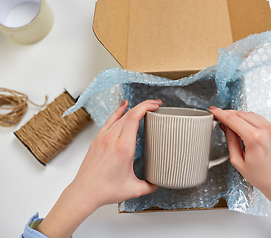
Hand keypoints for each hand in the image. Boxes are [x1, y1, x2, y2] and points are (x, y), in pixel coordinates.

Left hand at [37, 99, 161, 237]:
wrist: (84, 193)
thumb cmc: (105, 190)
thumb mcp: (134, 190)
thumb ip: (150, 186)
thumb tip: (159, 182)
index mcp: (124, 147)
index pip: (134, 117)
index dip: (146, 107)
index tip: (156, 105)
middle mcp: (112, 139)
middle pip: (129, 113)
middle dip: (144, 106)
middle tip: (155, 106)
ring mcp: (103, 138)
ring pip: (119, 116)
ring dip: (132, 109)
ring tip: (143, 106)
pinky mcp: (97, 140)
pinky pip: (109, 121)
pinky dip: (118, 112)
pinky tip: (123, 108)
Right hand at [209, 107, 270, 220]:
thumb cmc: (262, 177)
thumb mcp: (238, 162)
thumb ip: (230, 141)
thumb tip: (225, 127)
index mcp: (255, 139)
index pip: (233, 119)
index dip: (221, 114)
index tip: (214, 111)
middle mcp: (266, 131)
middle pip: (242, 114)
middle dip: (229, 114)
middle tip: (220, 117)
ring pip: (251, 114)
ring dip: (239, 116)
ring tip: (231, 123)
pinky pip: (260, 119)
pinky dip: (250, 119)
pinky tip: (244, 126)